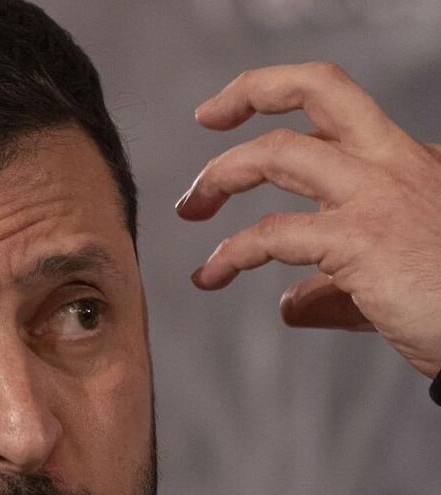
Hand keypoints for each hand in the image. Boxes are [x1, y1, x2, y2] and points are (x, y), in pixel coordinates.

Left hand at [177, 61, 440, 377]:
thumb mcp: (388, 281)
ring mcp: (378, 198)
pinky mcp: (361, 241)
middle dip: (249, 93)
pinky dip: (231, 254)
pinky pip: (272, 236)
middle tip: (206, 119)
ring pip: (280, 153)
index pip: (336, 107)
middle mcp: (393, 165)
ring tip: (191, 210)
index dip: (277, 95)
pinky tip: (211, 275)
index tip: (231, 113)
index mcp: (404, 163)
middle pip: (316, 89)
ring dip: (221, 176)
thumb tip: (289, 305)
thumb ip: (332, 288)